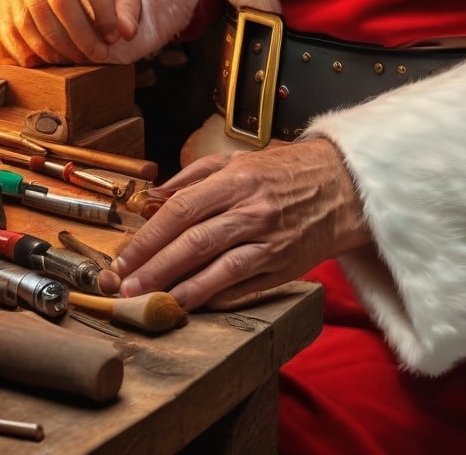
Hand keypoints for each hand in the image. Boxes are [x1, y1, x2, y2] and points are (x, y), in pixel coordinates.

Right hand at [0, 0, 140, 65]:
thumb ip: (127, 6)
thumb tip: (127, 33)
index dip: (104, 17)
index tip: (114, 38)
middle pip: (59, 1)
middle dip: (80, 35)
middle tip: (96, 55)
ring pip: (34, 17)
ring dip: (56, 46)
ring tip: (77, 59)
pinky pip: (12, 28)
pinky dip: (30, 50)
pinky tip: (50, 60)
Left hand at [106, 138, 369, 309]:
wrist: (344, 186)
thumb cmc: (290, 171)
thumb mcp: (241, 159)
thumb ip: (195, 175)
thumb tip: (155, 196)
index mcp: (238, 180)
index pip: (182, 210)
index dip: (147, 237)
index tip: (122, 258)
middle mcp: (252, 211)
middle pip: (192, 243)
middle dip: (152, 269)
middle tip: (121, 288)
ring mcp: (269, 242)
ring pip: (216, 271)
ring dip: (176, 289)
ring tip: (146, 302)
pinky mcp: (283, 268)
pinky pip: (242, 288)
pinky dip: (213, 299)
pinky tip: (188, 306)